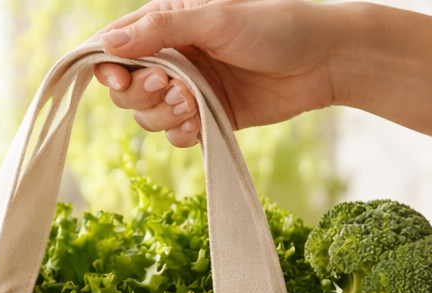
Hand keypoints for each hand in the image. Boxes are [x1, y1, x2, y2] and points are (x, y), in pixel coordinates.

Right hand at [93, 0, 431, 150]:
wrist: (323, 60)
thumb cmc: (274, 24)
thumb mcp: (215, 18)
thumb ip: (161, 29)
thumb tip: (109, 45)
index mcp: (168, 24)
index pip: (116, 48)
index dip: (109, 68)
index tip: (119, 78)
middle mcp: (174, 57)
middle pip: (128, 90)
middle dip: (142, 96)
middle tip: (171, 88)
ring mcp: (190, 89)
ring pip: (150, 117)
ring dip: (165, 117)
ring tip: (193, 104)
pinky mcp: (208, 117)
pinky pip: (177, 136)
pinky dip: (183, 134)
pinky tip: (200, 123)